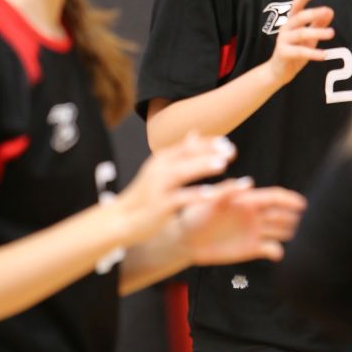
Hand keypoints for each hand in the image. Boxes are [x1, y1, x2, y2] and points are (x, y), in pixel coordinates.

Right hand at [115, 133, 236, 246]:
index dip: (207, 143)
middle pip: (186, 155)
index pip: (187, 146)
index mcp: (162, 159)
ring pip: (182, 172)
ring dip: (202, 166)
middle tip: (230, 151)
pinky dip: (194, 195)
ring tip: (222, 164)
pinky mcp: (159, 205)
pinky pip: (179, 198)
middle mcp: (159, 169)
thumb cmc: (146, 194)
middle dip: (208, 151)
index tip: (227, 143)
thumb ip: (180, 153)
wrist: (121, 219)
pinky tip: (210, 194)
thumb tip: (195, 133)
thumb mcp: (161, 170)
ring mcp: (158, 186)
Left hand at [180, 182, 306, 264]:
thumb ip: (228, 191)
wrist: (186, 239)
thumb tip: (250, 182)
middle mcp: (255, 215)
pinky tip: (278, 253)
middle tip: (311, 224)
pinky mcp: (251, 249)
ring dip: (293, 233)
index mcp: (249, 200)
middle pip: (283, 214)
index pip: (275, 198)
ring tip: (305, 239)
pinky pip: (271, 250)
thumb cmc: (195, 214)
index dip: (290, 200)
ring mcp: (255, 232)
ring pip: (282, 231)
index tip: (304, 205)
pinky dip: (278, 252)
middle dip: (297, 217)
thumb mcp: (209, 200)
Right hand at [267, 0, 334, 86]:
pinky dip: (313, 53)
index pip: (296, 7)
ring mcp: (283, 41)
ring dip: (317, 32)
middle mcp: (286, 29)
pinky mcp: (284, 53)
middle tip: (328, 10)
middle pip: (299, 18)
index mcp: (291, 23)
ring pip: (301, 34)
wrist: (278, 71)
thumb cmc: (294, 51)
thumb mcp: (308, 37)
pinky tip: (324, 54)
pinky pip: (300, 52)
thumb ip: (318, 24)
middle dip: (313, 13)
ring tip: (332, 33)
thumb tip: (330, 11)